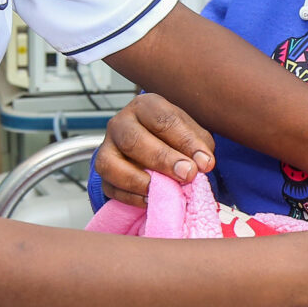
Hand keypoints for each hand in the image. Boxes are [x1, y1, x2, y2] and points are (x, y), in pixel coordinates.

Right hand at [96, 93, 215, 205]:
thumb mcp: (191, 132)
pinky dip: (130, 197)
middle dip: (162, 160)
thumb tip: (203, 163)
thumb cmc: (173, 136)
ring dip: (139, 181)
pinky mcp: (103, 171)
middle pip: (133, 140)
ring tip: (165, 190)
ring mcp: (107, 148)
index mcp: (145, 106)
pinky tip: (150, 200)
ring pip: (110, 165)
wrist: (153, 144)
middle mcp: (121, 123)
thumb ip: (200, 145)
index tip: (205, 163)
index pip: (163, 120)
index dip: (185, 142)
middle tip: (187, 175)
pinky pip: (110, 187)